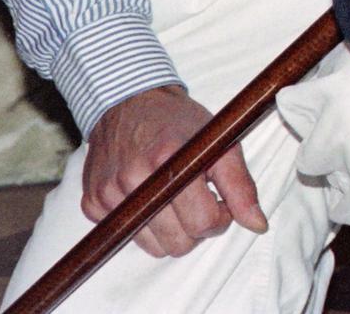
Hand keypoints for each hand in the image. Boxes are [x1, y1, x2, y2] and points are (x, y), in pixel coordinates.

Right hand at [81, 86, 265, 257]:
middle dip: (195, 228)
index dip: (220, 217)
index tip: (219, 200)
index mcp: (170, 160)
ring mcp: (109, 192)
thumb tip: (258, 225)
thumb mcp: (219, 141)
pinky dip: (142, 224)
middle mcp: (134, 178)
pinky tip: (148, 195)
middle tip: (197, 200)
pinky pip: (125, 235)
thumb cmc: (179, 122)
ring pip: (152, 247)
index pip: (202, 222)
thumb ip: (241, 186)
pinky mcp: (92, 202)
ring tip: (175, 199)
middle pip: (177, 243)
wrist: (129, 102)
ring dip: (170, 230)